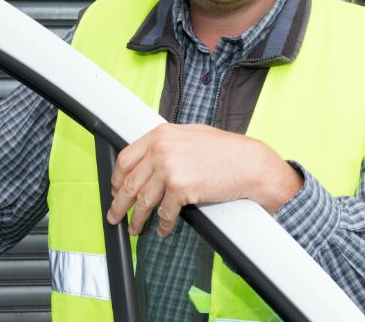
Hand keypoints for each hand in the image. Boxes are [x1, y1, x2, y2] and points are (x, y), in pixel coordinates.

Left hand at [106, 123, 302, 236]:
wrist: (249, 164)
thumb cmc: (226, 151)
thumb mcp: (190, 136)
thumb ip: (167, 144)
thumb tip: (148, 162)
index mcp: (161, 135)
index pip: (125, 159)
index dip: (116, 179)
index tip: (115, 190)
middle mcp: (161, 149)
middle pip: (129, 182)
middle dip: (119, 204)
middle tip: (115, 215)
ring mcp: (169, 168)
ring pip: (143, 201)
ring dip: (137, 219)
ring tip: (135, 228)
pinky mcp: (180, 188)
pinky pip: (164, 213)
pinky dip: (162, 225)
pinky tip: (162, 229)